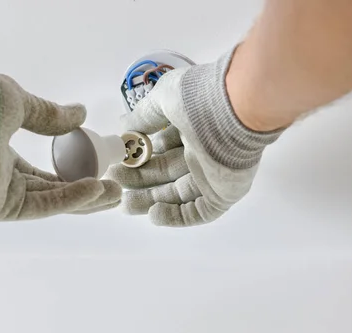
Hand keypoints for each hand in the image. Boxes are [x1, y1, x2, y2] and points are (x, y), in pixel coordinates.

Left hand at [0, 59, 120, 220]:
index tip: (99, 168)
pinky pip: (40, 204)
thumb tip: (80, 113)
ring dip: (83, 200)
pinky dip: (68, 198)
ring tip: (114, 194)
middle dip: (84, 193)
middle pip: (49, 193)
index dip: (72, 173)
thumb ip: (48, 116)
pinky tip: (95, 190)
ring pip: (48, 202)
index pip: (42, 174)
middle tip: (114, 189)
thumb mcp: (17, 104)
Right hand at [106, 50, 281, 226]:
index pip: (162, 149)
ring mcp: (213, 175)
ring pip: (178, 194)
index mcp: (191, 128)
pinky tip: (154, 214)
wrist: (236, 109)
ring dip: (151, 201)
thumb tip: (125, 127)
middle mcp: (202, 152)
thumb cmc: (200, 98)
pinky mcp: (224, 194)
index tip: (118, 164)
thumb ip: (144, 115)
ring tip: (125, 205)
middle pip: (166, 174)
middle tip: (115, 186)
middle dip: (139, 181)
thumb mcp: (163, 98)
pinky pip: (199, 211)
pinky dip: (176, 216)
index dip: (140, 158)